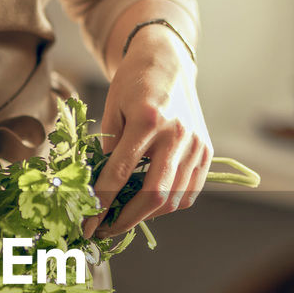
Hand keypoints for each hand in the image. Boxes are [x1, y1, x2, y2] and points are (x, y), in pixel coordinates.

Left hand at [83, 25, 211, 238]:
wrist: (168, 63)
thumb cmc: (134, 83)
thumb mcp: (111, 110)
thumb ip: (108, 149)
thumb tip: (99, 190)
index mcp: (148, 119)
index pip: (120, 174)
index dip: (101, 202)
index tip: (87, 222)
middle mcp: (177, 134)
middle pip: (153, 195)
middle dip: (126, 220)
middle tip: (105, 229)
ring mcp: (196, 144)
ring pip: (173, 199)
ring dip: (146, 216)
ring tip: (123, 218)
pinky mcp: (206, 151)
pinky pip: (189, 192)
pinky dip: (168, 205)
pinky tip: (148, 205)